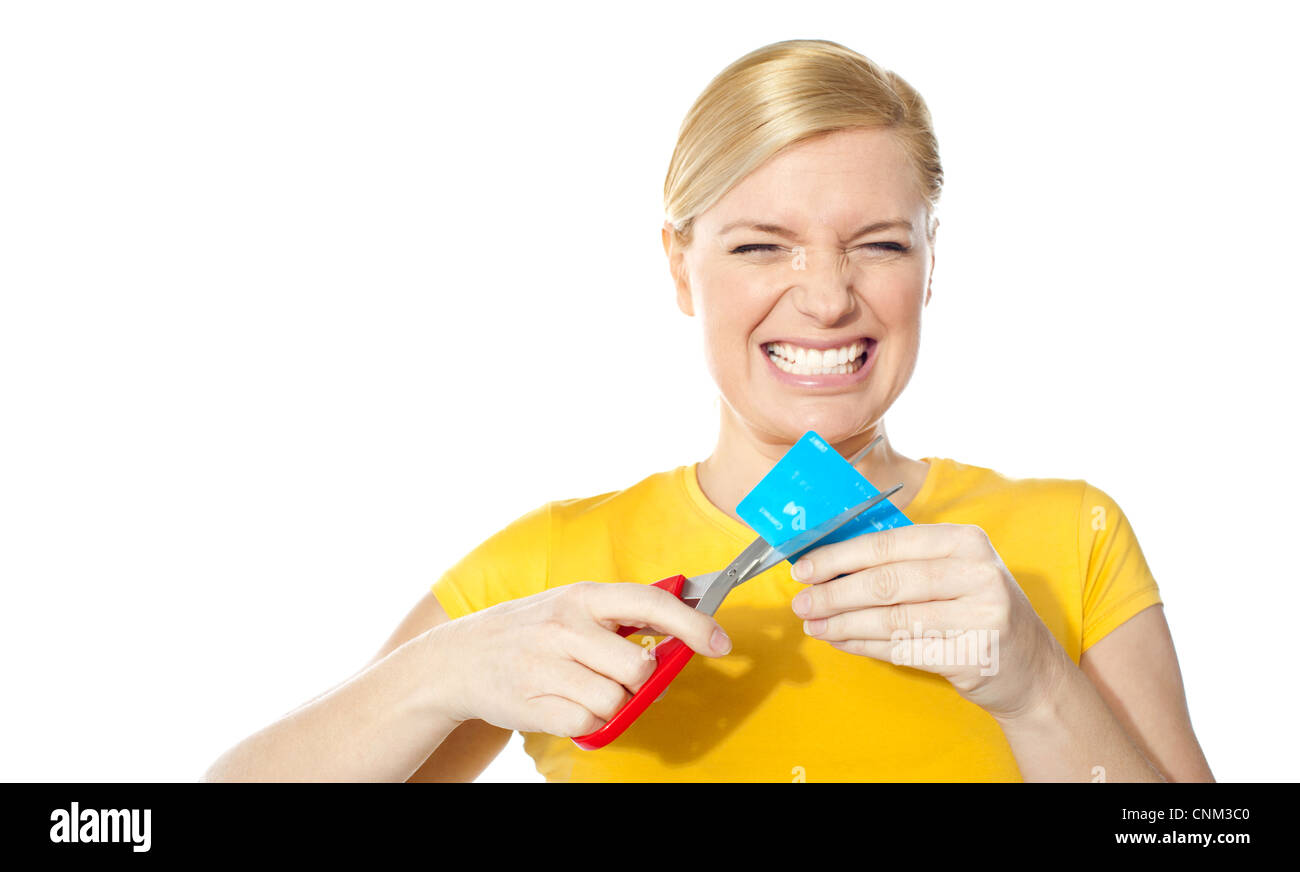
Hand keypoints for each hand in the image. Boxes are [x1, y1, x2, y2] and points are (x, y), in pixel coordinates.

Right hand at [430, 581, 731, 736]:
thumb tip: (681, 631)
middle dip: (641, 680)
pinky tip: (567, 703)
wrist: (456, 659)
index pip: (651, 603)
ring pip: (616, 700)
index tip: (719, 641)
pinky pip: (590, 724)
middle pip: (639, 667)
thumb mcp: (570, 606)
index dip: (692, 624)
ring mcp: (547, 666)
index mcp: (582, 596)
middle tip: (620, 675)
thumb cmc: (527, 632)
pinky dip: (588, 722)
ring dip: (613, 703)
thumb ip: (620, 616)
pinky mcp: (535, 704)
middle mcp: (565, 626)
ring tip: (586, 688)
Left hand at [789, 523, 1068, 719]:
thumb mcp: (953, 570)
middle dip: (834, 593)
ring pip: (891, 620)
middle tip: (801, 601)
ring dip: (842, 623)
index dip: (840, 557)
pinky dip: (863, 646)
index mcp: (965, 541)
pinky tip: (840, 642)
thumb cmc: (977, 608)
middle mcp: (977, 574)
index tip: (804, 567)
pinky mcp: (973, 656)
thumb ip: (901, 560)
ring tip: (812, 624)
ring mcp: (980, 617)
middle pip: (886, 583)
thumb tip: (828, 562)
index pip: (888, 545)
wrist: (1031, 667)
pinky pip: (902, 650)